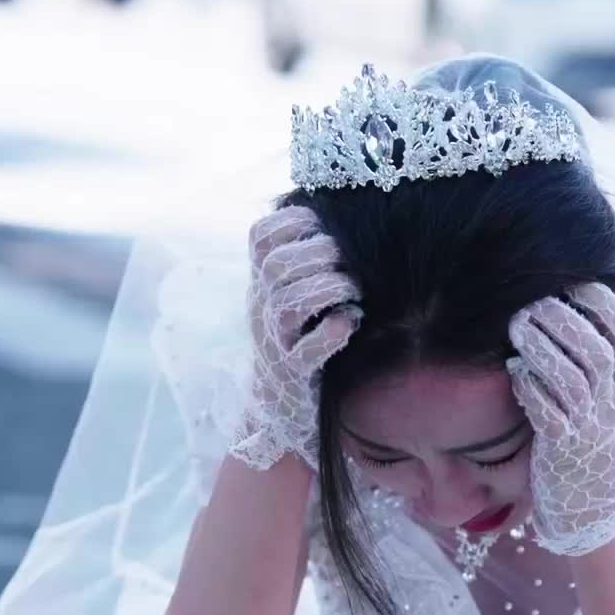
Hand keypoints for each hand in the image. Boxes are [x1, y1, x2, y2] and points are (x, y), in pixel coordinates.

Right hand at [232, 205, 362, 470]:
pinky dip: (333, 332)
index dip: (292, 221)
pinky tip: (350, 321)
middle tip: (347, 259)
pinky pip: (307, 351)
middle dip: (318, 253)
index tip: (321, 223)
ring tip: (353, 290)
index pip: (260, 237)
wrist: (279, 403)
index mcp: (261, 281)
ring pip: (290, 305)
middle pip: (276, 267)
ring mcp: (275, 341)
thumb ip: (304, 256)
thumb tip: (338, 211)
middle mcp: (262, 307)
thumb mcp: (290, 292)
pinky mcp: (294, 372)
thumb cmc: (296, 336)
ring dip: (329, 289)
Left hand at [507, 283, 614, 555]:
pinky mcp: (562, 451)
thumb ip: (603, 362)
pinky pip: (548, 415)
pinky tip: (515, 373)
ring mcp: (590, 428)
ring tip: (517, 327)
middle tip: (532, 302)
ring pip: (571, 381)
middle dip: (564, 320)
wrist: (591, 508)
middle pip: (596, 352)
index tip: (572, 283)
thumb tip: (586, 311)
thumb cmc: (591, 445)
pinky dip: (530, 390)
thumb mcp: (609, 402)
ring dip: (542, 349)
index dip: (602, 304)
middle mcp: (613, 404)